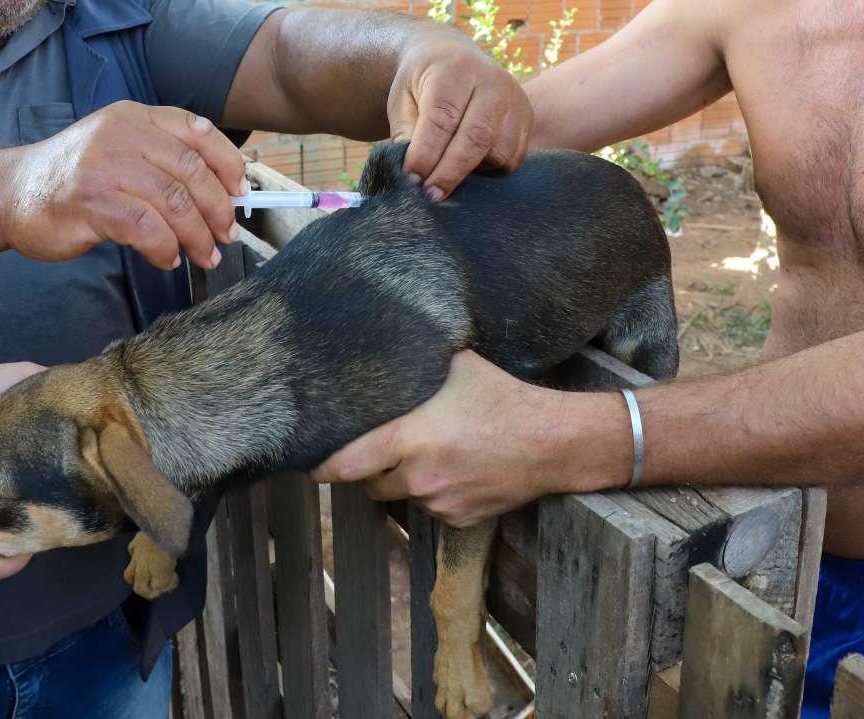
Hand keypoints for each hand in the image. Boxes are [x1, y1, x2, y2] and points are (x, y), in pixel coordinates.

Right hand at [0, 101, 246, 270]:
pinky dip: (165, 248)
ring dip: (197, 236)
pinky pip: (147, 228)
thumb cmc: (72, 178)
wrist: (9, 193)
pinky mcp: (91, 202)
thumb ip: (162, 160)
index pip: (196, 131)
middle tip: (226, 235)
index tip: (241, 191)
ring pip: (174, 202)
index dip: (227, 162)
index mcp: (133, 117)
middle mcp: (120, 135)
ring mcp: (104, 167)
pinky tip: (167, 258)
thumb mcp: (118, 150)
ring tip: (204, 255)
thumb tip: (222, 193)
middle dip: (218, 209)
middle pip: (192, 171)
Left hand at [312, 351, 627, 526]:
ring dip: (404, 481)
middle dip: (368, 469)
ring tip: (426, 455)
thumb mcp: (458, 367)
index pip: (344, 465)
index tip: (310, 462)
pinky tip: (454, 470)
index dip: (322, 466)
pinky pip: (431, 510)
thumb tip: (387, 337)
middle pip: (369, 484)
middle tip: (377, 450)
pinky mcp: (459, 521)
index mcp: (408, 440)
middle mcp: (417, 478)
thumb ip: (418, 363)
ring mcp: (438, 503)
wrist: (553, 443)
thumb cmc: (505, 398)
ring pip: (402, 497)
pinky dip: (433, 495)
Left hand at [387, 36, 532, 200]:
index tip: (412, 180)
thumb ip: (407, 133)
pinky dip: (490, 172)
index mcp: (455, 71)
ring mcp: (515, 101)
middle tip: (430, 196)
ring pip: (499, 152)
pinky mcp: (527, 119)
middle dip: (451, 173)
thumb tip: (414, 176)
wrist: (452, 58)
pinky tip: (469, 168)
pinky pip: (513, 158)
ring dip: (471, 174)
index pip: (443, 119)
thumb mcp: (402, 99)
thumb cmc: (422, 84)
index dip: (426, 155)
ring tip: (446, 177)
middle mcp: (492, 83)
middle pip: (477, 137)